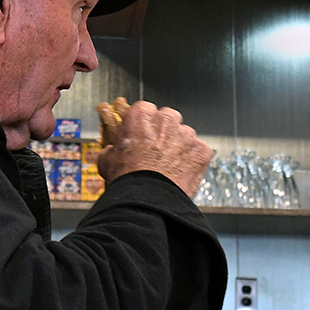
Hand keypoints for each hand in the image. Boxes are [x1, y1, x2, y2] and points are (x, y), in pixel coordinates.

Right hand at [96, 101, 211, 197]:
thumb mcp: (107, 160)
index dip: (144, 124)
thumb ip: (111, 149)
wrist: (148, 199)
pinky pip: (199, 152)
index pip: (146, 109)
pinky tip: (182, 173)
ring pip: (185, 135)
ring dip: (180, 146)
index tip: (143, 134)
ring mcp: (187, 134)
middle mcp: (166, 119)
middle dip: (164, 131)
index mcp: (142, 115)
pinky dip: (193, 161)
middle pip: (169, 118)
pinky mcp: (202, 151)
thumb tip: (110, 152)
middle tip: (157, 150)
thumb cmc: (128, 179)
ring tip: (170, 165)